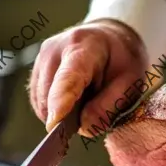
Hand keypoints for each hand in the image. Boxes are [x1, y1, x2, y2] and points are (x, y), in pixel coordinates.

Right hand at [28, 19, 147, 133]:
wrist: (110, 38)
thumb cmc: (122, 59)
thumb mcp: (130, 82)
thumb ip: (108, 106)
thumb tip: (83, 127)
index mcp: (84, 46)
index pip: (69, 77)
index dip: (61, 102)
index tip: (55, 124)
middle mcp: (55, 49)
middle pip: (50, 95)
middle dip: (67, 116)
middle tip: (93, 112)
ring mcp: (41, 58)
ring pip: (42, 102)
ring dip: (61, 113)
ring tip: (85, 101)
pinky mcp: (35, 70)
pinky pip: (39, 101)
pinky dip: (54, 109)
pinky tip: (73, 102)